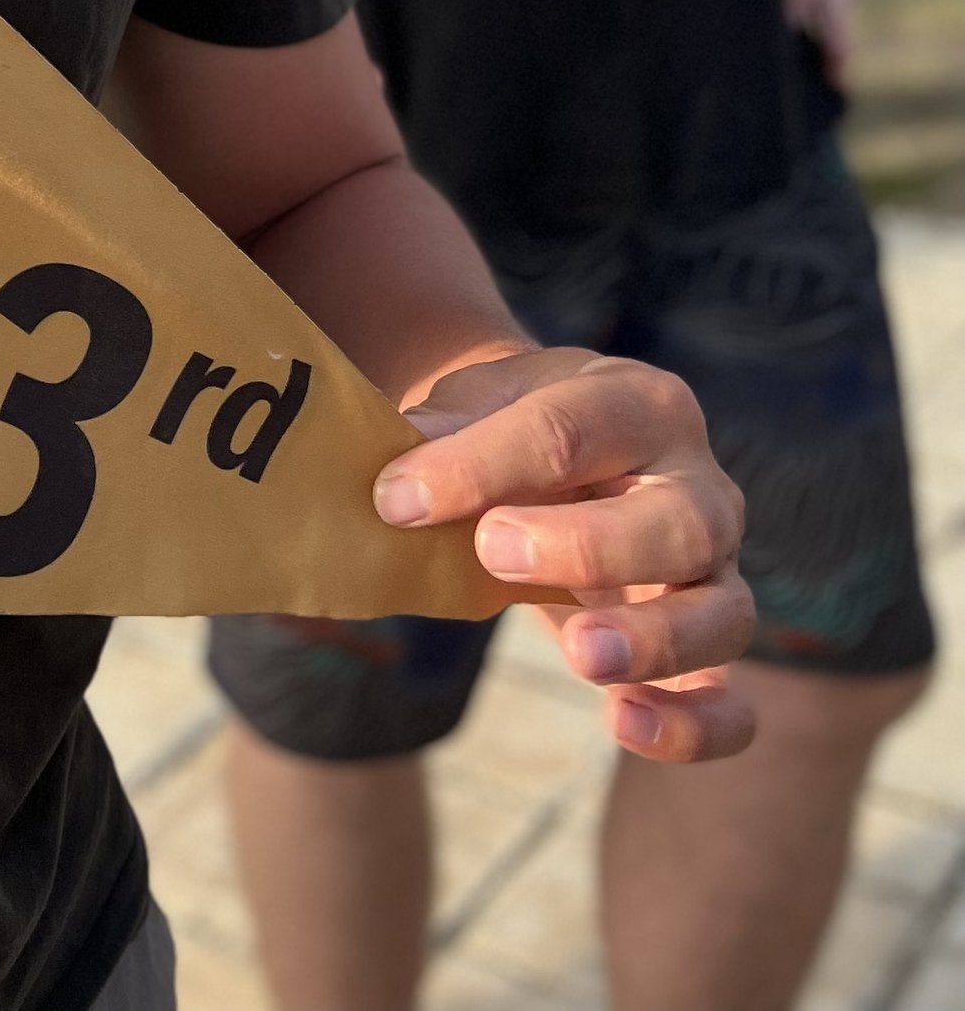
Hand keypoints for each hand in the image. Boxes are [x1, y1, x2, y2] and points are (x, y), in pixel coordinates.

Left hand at [375, 349, 752, 761]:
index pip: (570, 428)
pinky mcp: (709, 647)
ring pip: (724, 615)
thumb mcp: (478, 403)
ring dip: (655, 640)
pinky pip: (731, 704)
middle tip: (493, 551)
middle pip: (680, 520)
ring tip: (579, 655)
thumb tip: (400, 488)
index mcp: (639, 402)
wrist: (553, 451)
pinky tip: (623, 726)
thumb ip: (444, 434)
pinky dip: (694, 726)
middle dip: (588, 544)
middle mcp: (699, 485)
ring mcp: (717, 572)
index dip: (480, 464)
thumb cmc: (510, 427)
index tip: (398, 500)